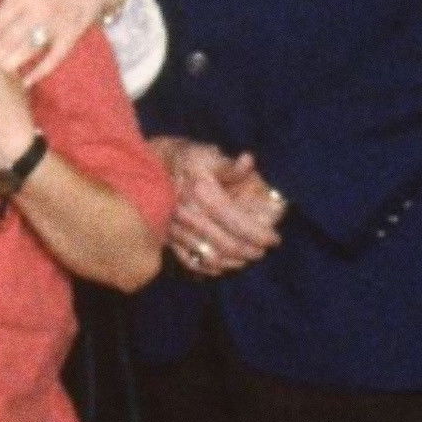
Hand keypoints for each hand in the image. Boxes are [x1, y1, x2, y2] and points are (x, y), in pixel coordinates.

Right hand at [154, 137, 283, 275]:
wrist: (146, 166)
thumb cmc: (184, 159)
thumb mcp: (206, 154)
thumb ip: (229, 166)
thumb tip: (249, 162)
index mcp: (203, 193)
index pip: (237, 223)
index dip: (259, 234)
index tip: (274, 239)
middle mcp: (189, 215)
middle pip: (227, 245)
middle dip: (250, 251)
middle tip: (262, 250)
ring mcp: (176, 230)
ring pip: (210, 257)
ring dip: (232, 262)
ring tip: (246, 258)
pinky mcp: (166, 238)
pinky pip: (190, 261)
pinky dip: (209, 268)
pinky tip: (221, 266)